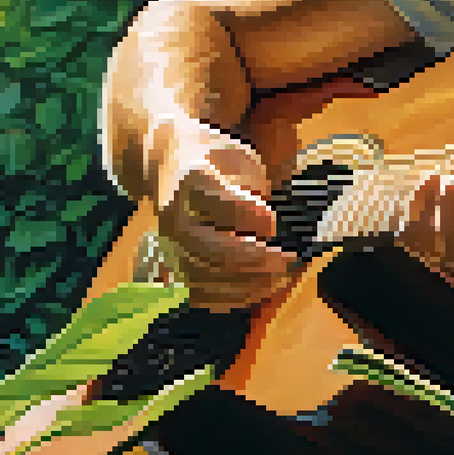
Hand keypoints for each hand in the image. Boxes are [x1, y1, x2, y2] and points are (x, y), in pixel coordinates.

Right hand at [147, 116, 298, 310]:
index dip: (255, 218)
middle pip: (215, 250)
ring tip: (280, 280)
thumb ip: (255, 187)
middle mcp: (176, 215)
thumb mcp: (239, 156)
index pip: (226, 206)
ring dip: (248, 284)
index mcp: (192, 179)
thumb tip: (270, 229)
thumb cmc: (212, 157)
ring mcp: (170, 243)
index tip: (276, 223)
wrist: (165, 162)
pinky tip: (256, 292)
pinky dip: (230, 299)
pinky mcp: (172, 263)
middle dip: (258, 260)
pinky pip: (200, 293)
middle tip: (288, 261)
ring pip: (208, 277)